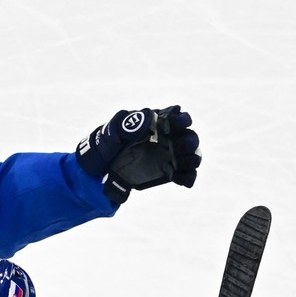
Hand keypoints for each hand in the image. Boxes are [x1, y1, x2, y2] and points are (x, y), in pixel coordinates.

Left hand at [75, 106, 200, 203]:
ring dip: (190, 160)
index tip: (168, 128)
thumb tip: (149, 118)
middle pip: (191, 137)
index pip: (180, 118)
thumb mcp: (114, 129)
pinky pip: (188, 174)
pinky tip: (176, 178)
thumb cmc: (109, 142)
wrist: (101, 167)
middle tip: (172, 148)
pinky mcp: (170, 172)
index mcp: (159, 123)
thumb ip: (130, 122)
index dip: (180, 121)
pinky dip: (187, 177)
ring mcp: (171, 156)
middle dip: (186, 143)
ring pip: (193, 156)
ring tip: (176, 164)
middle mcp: (169, 138)